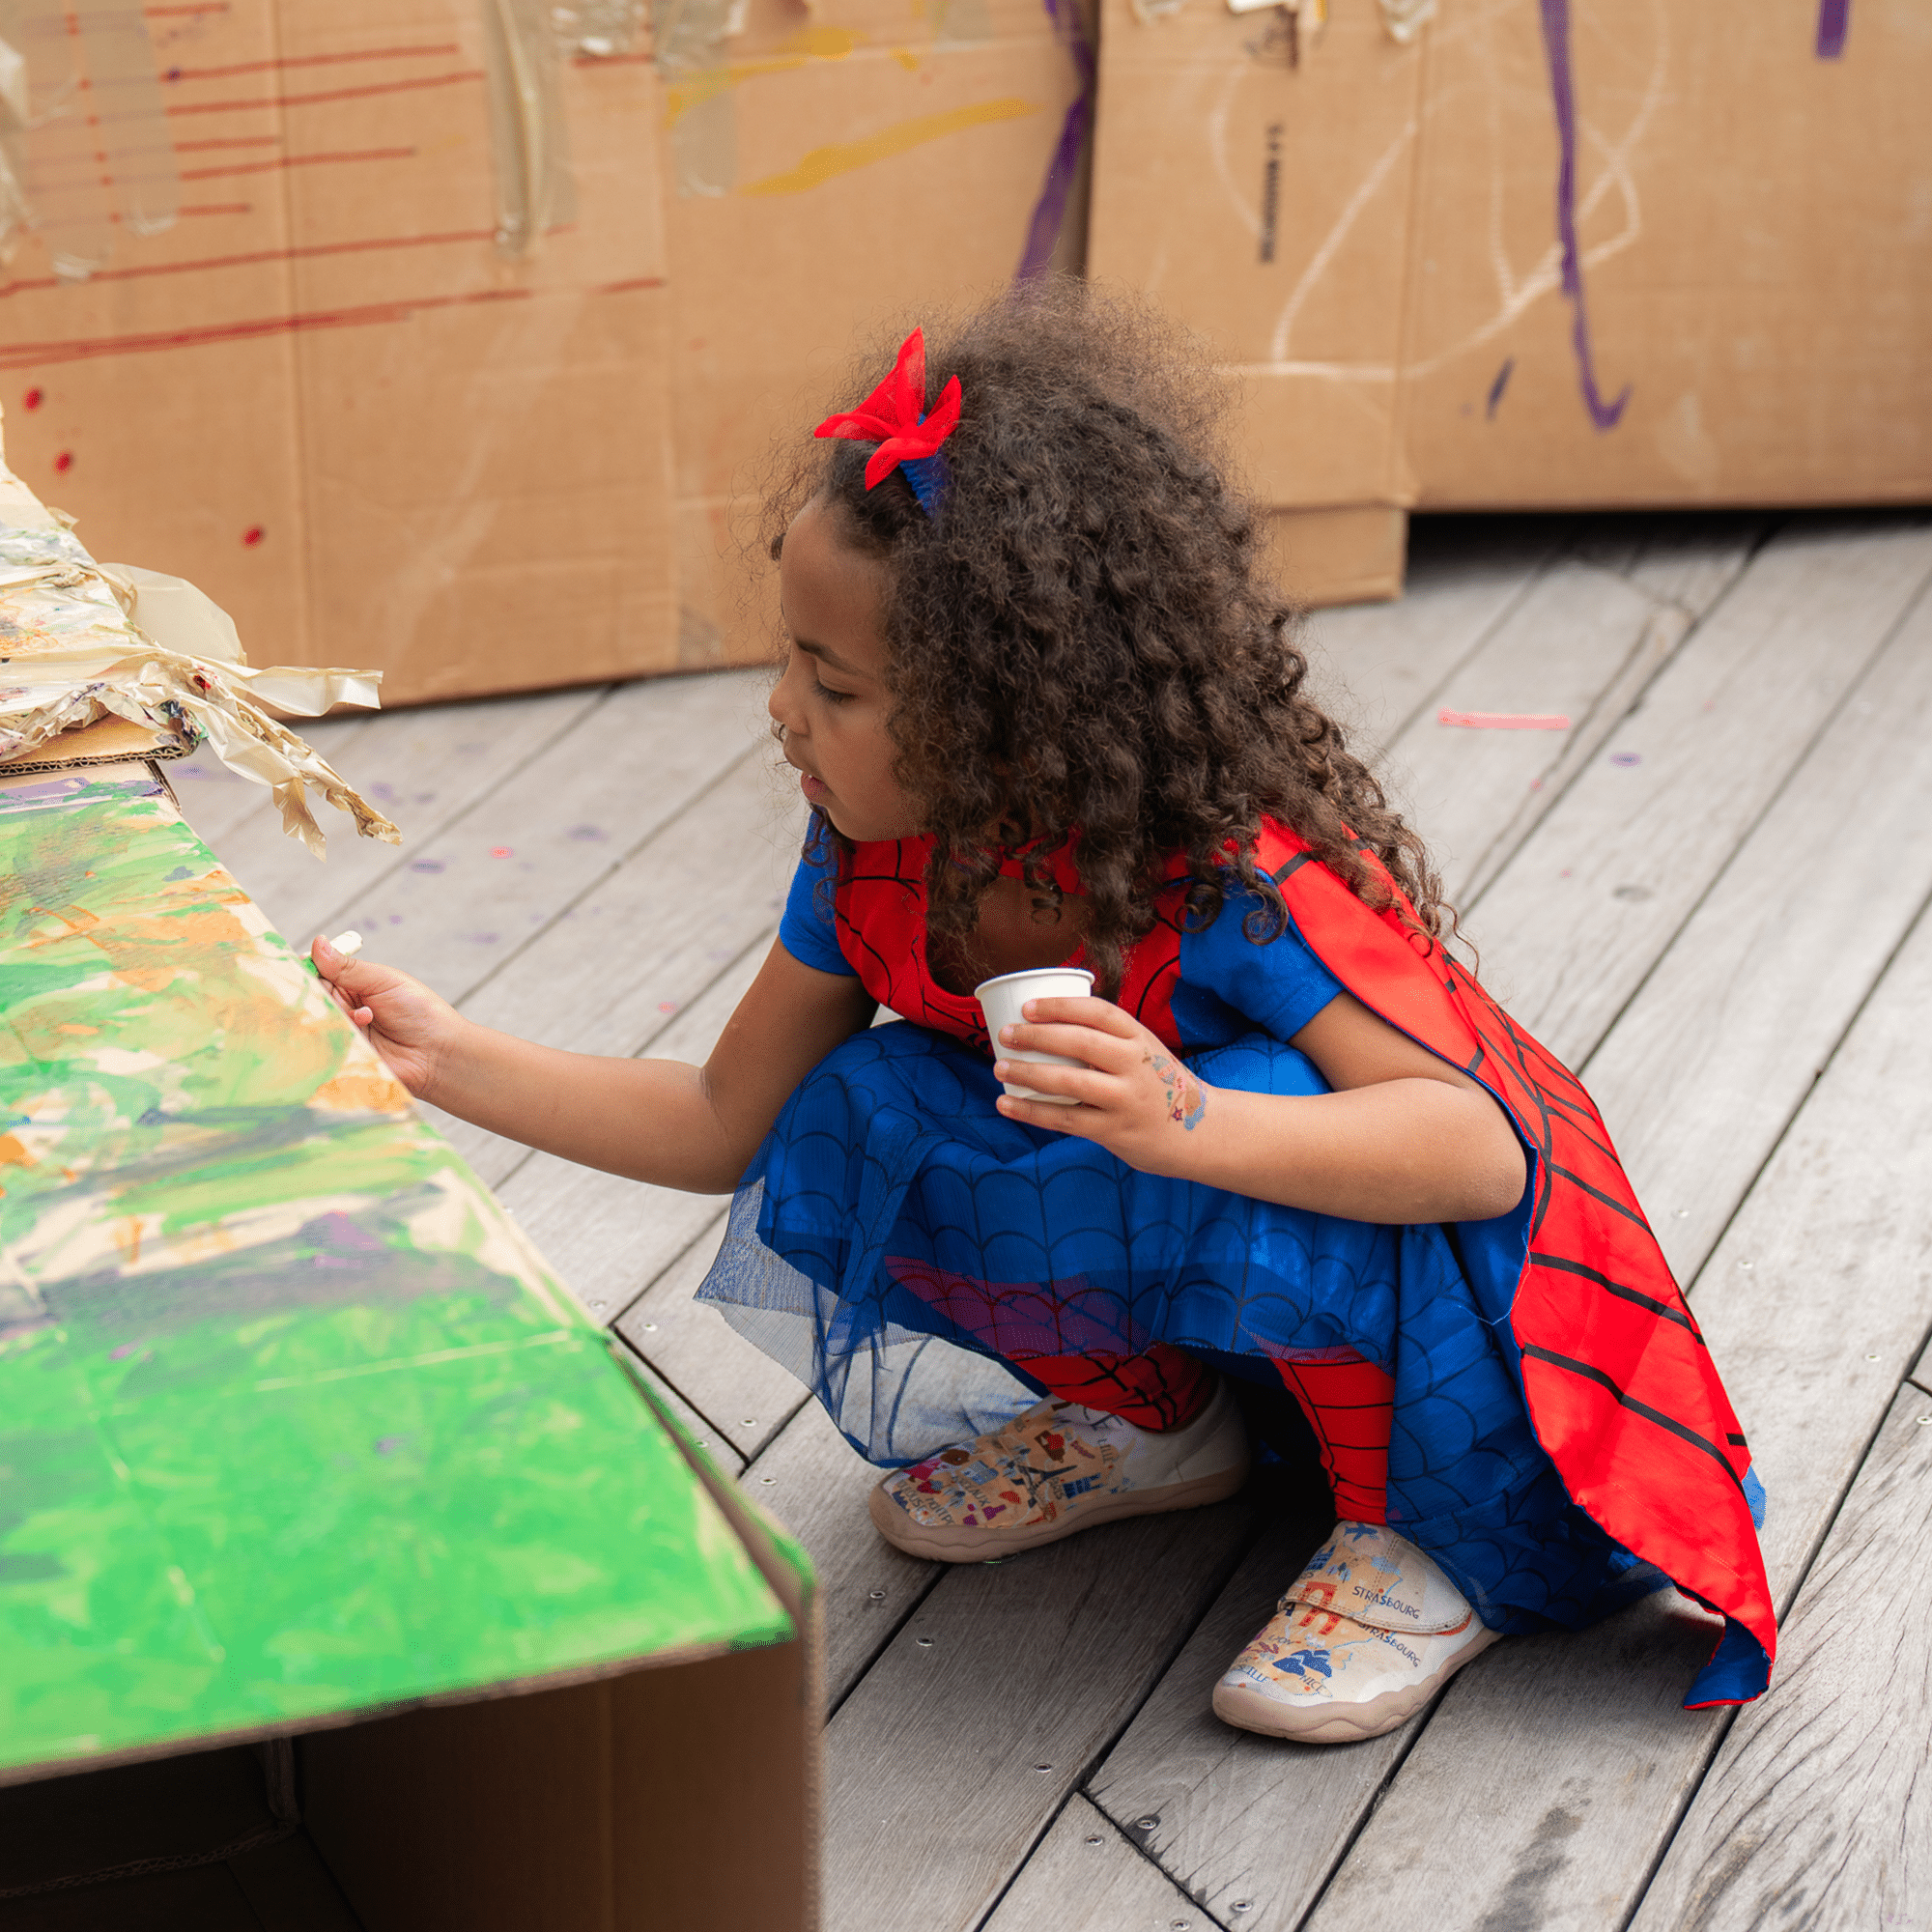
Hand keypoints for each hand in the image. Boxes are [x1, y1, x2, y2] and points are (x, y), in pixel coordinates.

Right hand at [310, 935, 462, 1099]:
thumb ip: (348, 968)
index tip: (303, 967)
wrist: (438, 1053)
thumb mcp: (384, 981)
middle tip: (341, 997)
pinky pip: (323, 1048)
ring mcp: (340, 1033)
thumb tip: (318, 943)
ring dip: (338, 1017)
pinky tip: (361, 1034)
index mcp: (351, 984)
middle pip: (310, 998)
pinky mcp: (342, 1056)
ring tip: (367, 1017)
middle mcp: (341, 1008)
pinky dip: (336, 1038)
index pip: (316, 973)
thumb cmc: (419, 1011)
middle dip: (320, 995)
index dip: (307, 969)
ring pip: (315, 1021)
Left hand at [992, 996, 1214, 1176]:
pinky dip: (1032, 1111)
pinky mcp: (1115, 1131)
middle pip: (1080, 1042)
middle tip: (1005, 1034)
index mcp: (1140, 1038)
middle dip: (1036, 1036)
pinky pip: (1066, 1120)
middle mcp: (1135, 1065)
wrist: (1200, 1131)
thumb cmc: (1158, 1085)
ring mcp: (1126, 1099)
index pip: (1098, 1012)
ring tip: (1000, 1068)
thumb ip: (1108, 1039)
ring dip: (1028, 1074)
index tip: (1027, 1007)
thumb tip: (1047, 1022)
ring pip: (1068, 1082)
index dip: (1060, 1006)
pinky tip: (1007, 1104)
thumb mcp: (1145, 1051)